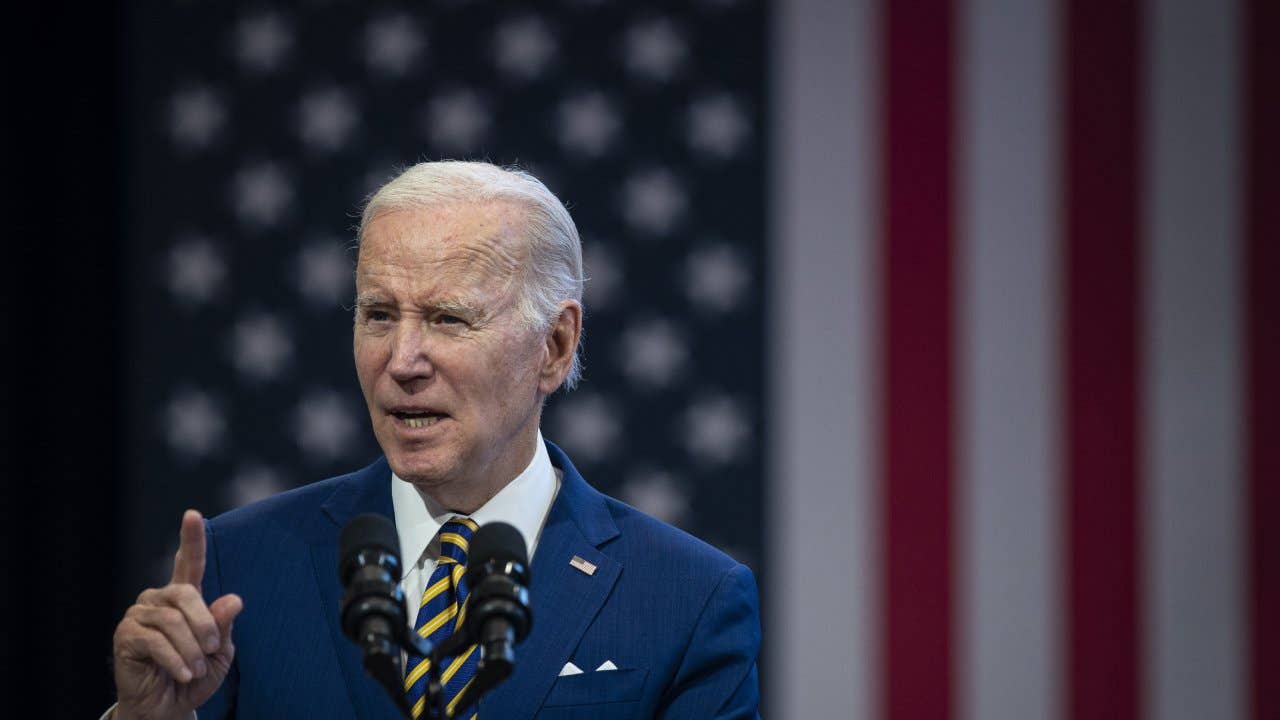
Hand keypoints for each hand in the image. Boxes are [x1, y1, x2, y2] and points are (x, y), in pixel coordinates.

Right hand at [112, 510, 243, 719]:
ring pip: (173, 621)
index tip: (192, 514)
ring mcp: (139, 615)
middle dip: (206, 624)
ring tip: (195, 669)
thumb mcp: (219, 652)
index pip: (189, 562)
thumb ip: (223, 626)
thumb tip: (233, 600)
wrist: (168, 708)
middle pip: (188, 594)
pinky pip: (156, 641)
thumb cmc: (195, 675)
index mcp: (184, 597)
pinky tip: (183, 673)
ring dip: (191, 649)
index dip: (191, 538)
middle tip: (212, 650)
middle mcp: (159, 598)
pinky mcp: (126, 635)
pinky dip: (176, 659)